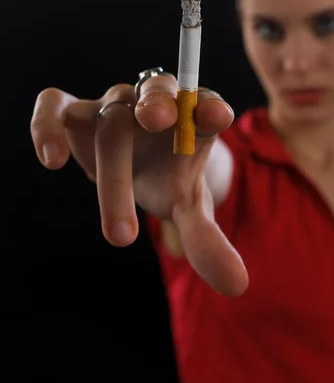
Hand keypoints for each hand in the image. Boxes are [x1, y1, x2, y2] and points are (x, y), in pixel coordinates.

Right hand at [30, 74, 247, 296]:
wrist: (141, 165)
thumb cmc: (169, 179)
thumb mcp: (188, 208)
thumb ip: (207, 238)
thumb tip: (238, 285)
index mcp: (189, 117)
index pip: (204, 102)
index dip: (210, 106)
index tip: (219, 117)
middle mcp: (152, 103)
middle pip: (156, 97)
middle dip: (157, 105)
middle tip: (157, 121)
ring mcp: (112, 105)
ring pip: (110, 119)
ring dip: (112, 165)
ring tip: (120, 232)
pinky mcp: (74, 112)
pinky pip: (53, 105)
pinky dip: (46, 124)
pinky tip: (52, 159)